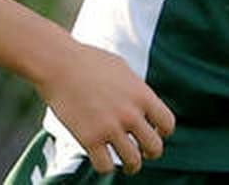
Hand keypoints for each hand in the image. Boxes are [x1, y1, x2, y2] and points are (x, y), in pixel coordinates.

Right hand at [37, 39, 174, 175]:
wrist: (59, 64)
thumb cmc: (89, 61)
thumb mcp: (122, 69)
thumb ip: (135, 89)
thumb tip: (142, 102)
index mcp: (142, 95)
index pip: (168, 124)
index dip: (163, 132)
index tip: (154, 133)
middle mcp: (130, 113)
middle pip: (155, 148)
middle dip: (150, 153)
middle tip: (142, 153)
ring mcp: (110, 127)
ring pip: (133, 162)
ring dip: (131, 165)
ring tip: (127, 164)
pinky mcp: (89, 139)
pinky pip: (105, 166)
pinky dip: (105, 166)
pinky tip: (101, 158)